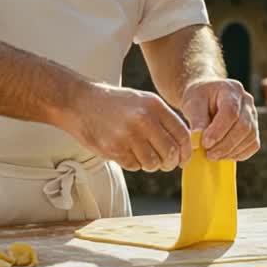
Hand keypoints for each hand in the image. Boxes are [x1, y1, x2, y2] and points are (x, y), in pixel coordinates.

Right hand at [62, 83, 191, 172]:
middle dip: (170, 163)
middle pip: (170, 152)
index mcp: (154, 105)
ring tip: (143, 156)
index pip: (181, 134)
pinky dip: (134, 164)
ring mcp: (128, 135)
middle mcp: (143, 119)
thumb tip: (184, 145)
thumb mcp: (142, 101)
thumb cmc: (115, 104)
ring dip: (151, 165)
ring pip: (152, 163)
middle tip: (166, 164)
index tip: (184, 159)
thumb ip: (163, 119)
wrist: (80, 102)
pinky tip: (127, 152)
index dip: (186, 151)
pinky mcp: (114, 148)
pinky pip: (134, 166)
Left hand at [180, 78, 259, 161]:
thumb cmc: (199, 97)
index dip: (219, 131)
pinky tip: (224, 156)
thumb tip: (198, 140)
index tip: (205, 143)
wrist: (206, 96)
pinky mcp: (254, 127)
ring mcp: (253, 114)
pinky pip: (253, 144)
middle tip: (209, 154)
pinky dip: (240, 153)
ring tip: (213, 156)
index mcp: (232, 89)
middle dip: (226, 144)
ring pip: (250, 137)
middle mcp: (246, 101)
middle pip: (244, 126)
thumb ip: (197, 119)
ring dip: (232, 151)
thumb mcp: (193, 102)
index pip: (231, 112)